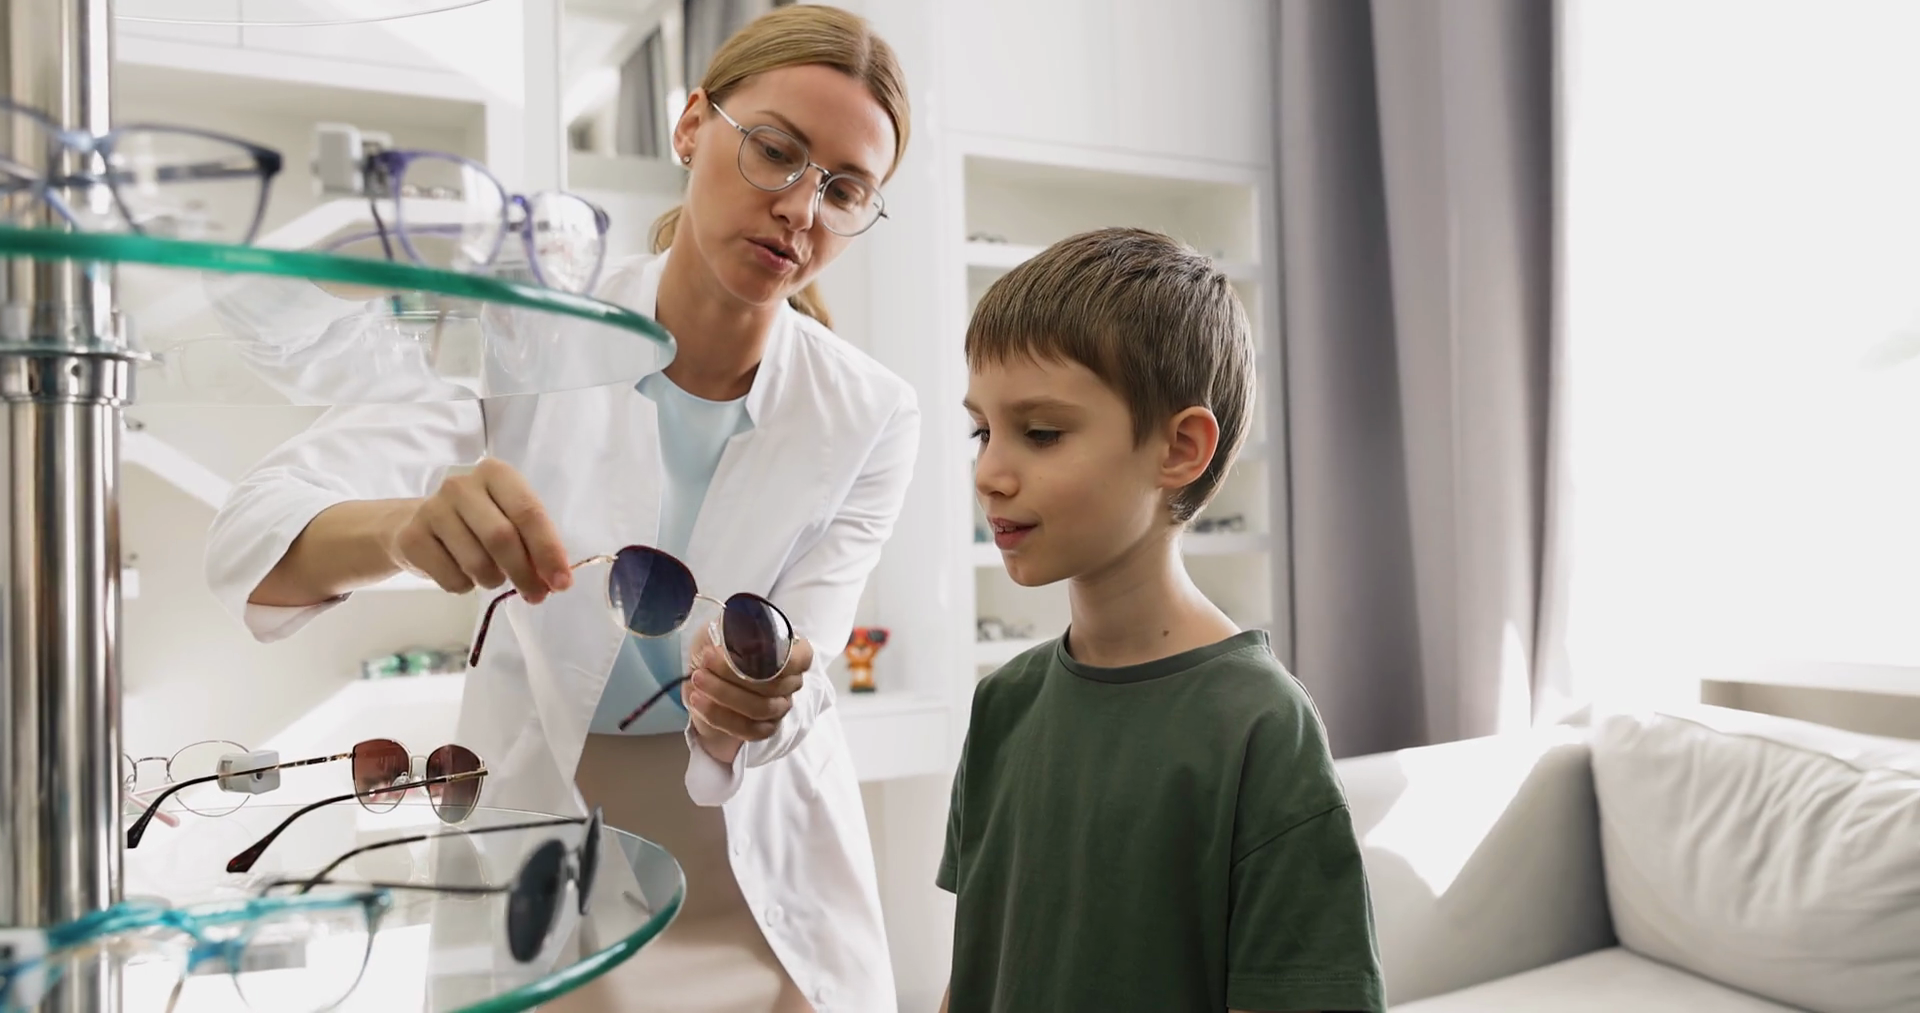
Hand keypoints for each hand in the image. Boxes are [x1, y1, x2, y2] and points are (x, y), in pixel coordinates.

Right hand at [387, 458, 572, 601]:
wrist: (418, 524)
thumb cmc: (478, 521)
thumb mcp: (509, 518)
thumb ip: (533, 542)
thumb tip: (555, 580)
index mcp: (495, 473)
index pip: (528, 512)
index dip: (548, 551)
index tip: (562, 582)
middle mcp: (461, 485)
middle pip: (502, 538)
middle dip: (525, 573)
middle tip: (536, 595)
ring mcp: (432, 509)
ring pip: (477, 563)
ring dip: (493, 581)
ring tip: (493, 577)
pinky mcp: (411, 538)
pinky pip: (451, 579)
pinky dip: (465, 586)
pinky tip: (462, 573)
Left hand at [685, 629, 812, 764]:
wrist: (705, 673)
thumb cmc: (719, 645)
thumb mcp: (723, 627)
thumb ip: (732, 630)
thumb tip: (731, 644)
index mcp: (793, 652)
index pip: (800, 658)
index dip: (775, 657)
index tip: (743, 649)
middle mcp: (792, 681)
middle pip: (773, 684)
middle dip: (735, 673)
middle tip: (705, 660)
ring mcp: (780, 707)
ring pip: (760, 708)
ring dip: (724, 695)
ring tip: (697, 680)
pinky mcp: (764, 728)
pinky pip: (748, 730)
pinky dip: (720, 716)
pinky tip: (698, 702)